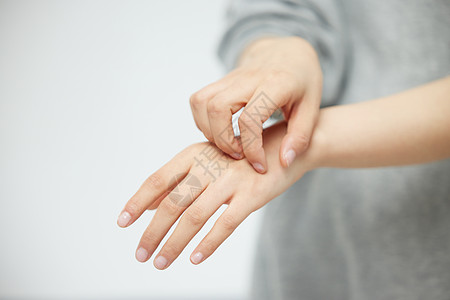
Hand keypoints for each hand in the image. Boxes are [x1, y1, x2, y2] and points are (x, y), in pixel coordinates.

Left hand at [117, 122, 318, 269]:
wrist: (285, 148)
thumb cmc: (241, 158)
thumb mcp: (207, 161)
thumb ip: (179, 181)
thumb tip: (148, 206)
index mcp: (194, 155)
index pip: (158, 180)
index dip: (138, 202)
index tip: (122, 222)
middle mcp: (209, 165)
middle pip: (172, 203)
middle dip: (152, 232)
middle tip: (141, 254)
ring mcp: (230, 181)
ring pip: (193, 217)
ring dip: (174, 243)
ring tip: (161, 262)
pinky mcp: (251, 196)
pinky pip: (225, 224)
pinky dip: (208, 244)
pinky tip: (195, 258)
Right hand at [189, 36, 321, 172]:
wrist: (288, 51)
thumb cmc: (302, 81)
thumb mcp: (312, 107)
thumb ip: (300, 136)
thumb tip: (284, 162)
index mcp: (275, 84)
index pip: (250, 118)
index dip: (251, 148)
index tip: (260, 165)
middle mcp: (248, 78)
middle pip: (217, 108)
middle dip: (223, 139)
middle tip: (239, 155)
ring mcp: (231, 77)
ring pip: (202, 102)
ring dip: (209, 130)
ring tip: (228, 145)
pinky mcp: (221, 81)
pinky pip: (199, 99)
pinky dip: (202, 120)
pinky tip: (220, 132)